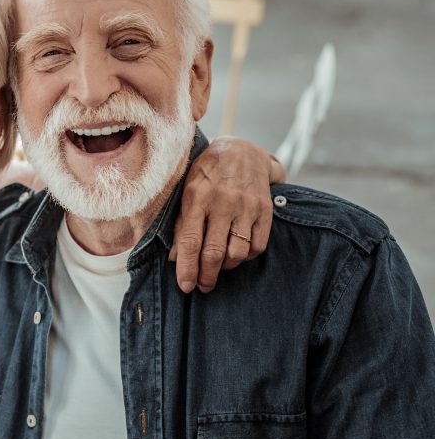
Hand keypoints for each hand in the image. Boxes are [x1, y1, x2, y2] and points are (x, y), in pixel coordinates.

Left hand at [171, 136, 284, 292]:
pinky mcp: (265, 211)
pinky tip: (236, 254)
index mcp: (197, 198)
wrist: (242, 151)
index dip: (187, 268)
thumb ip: (180, 224)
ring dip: (226, 267)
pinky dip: (246, 258)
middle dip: (206, 276)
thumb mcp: (186, 193)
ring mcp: (246, 207)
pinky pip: (257, 246)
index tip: (185, 286)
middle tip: (202, 287)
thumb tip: (174, 259)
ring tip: (218, 267)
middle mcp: (222, 203)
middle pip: (214, 252)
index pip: (189, 241)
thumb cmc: (207, 175)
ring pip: (237, 253)